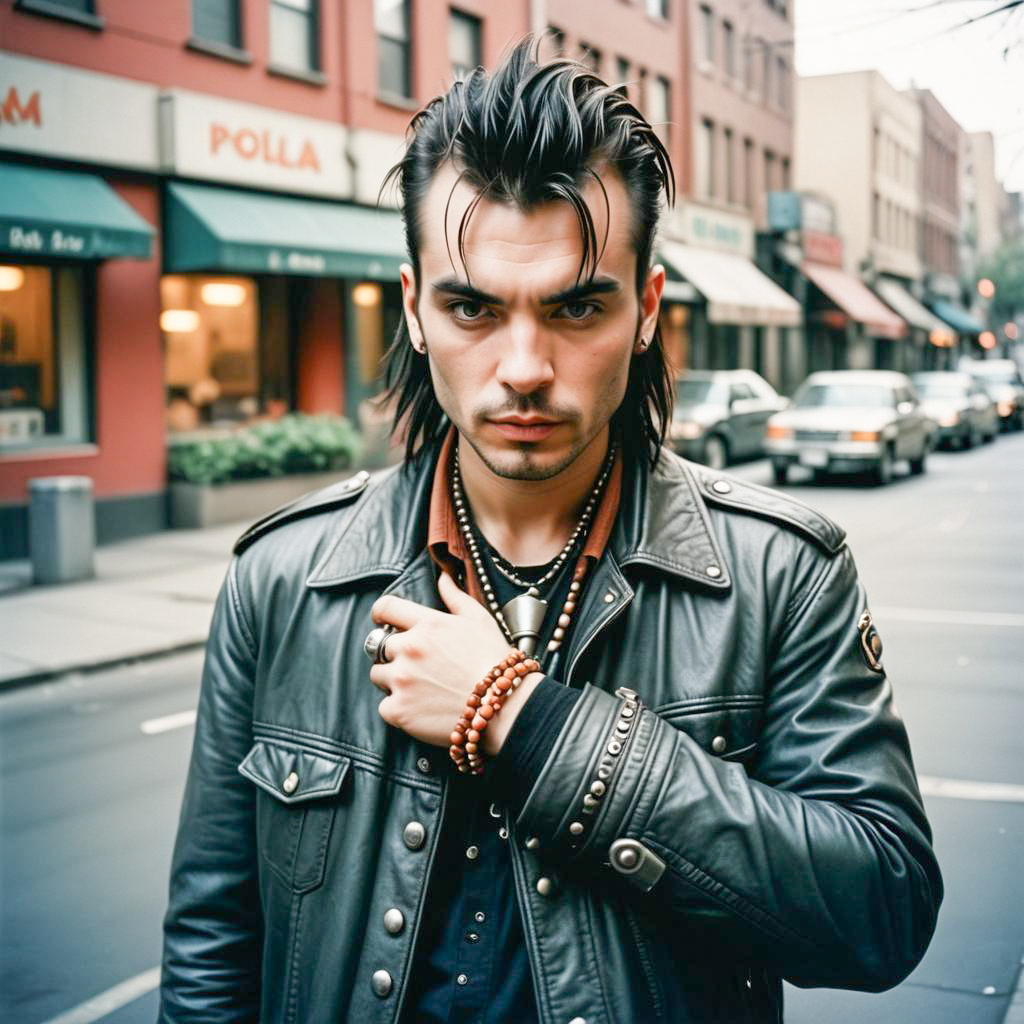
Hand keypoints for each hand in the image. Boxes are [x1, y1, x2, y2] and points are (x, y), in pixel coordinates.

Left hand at [369, 572, 540, 751]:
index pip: (386, 607)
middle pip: (381, 646)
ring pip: (378, 676)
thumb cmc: (494, 661)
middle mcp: (409, 649)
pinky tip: (421, 709)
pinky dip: (398, 708)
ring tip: (422, 688)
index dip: (381, 613)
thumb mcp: (480, 620)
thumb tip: (443, 578)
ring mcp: (402, 680)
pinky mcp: (398, 710)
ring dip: (393, 681)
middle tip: (420, 666)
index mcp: (427, 624)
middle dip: (395, 654)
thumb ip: (455, 596)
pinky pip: (384, 706)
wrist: (504, 707)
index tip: (383, 621)